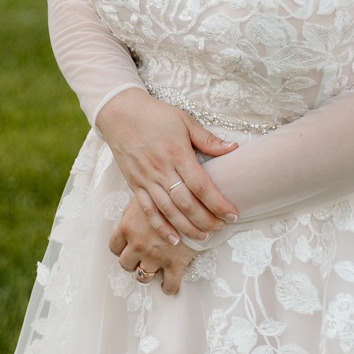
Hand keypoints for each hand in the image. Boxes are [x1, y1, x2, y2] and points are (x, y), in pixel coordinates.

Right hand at [95, 88, 237, 243]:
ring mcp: (147, 180)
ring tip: (204, 237)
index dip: (218, 203)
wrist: (121, 114)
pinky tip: (173, 240)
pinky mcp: (135, 185)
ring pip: (169, 212)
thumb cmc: (155, 115)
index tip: (232, 214)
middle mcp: (162, 170)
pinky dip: (161, 227)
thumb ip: (208, 139)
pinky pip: (148, 211)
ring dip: (187, 228)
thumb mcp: (185, 121)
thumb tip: (233, 148)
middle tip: (221, 228)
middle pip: (187, 204)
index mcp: (178, 154)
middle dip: (206, 220)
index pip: (201, 186)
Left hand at [110, 197, 194, 294]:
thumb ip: (132, 210)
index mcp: (128, 227)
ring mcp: (155, 256)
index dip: (121, 248)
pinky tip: (169, 283)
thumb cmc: (167, 194)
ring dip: (146, 273)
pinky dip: (168, 287)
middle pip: (126, 263)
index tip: (128, 247)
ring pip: (142, 277)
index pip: (114, 246)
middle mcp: (137, 244)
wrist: (192, 199)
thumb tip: (127, 218)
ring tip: (154, 268)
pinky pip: (169, 285)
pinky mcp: (174, 264)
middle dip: (133, 261)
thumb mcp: (144, 196)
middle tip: (142, 256)